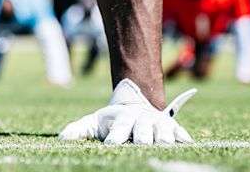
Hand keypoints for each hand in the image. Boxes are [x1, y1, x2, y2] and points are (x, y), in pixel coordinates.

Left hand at [59, 79, 195, 144]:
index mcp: (122, 118)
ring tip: (163, 145)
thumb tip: (62, 137)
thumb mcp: (92, 122)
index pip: (119, 128)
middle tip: (140, 145)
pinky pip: (180, 131)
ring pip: (162, 131)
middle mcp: (141, 119)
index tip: (110, 145)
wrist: (135, 104)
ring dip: (163, 138)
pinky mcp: (172, 127)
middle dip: (141, 137)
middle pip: (142, 129)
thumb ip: (78, 129)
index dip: (116, 137)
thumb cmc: (111, 121)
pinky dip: (183, 136)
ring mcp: (158, 123)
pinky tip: (186, 142)